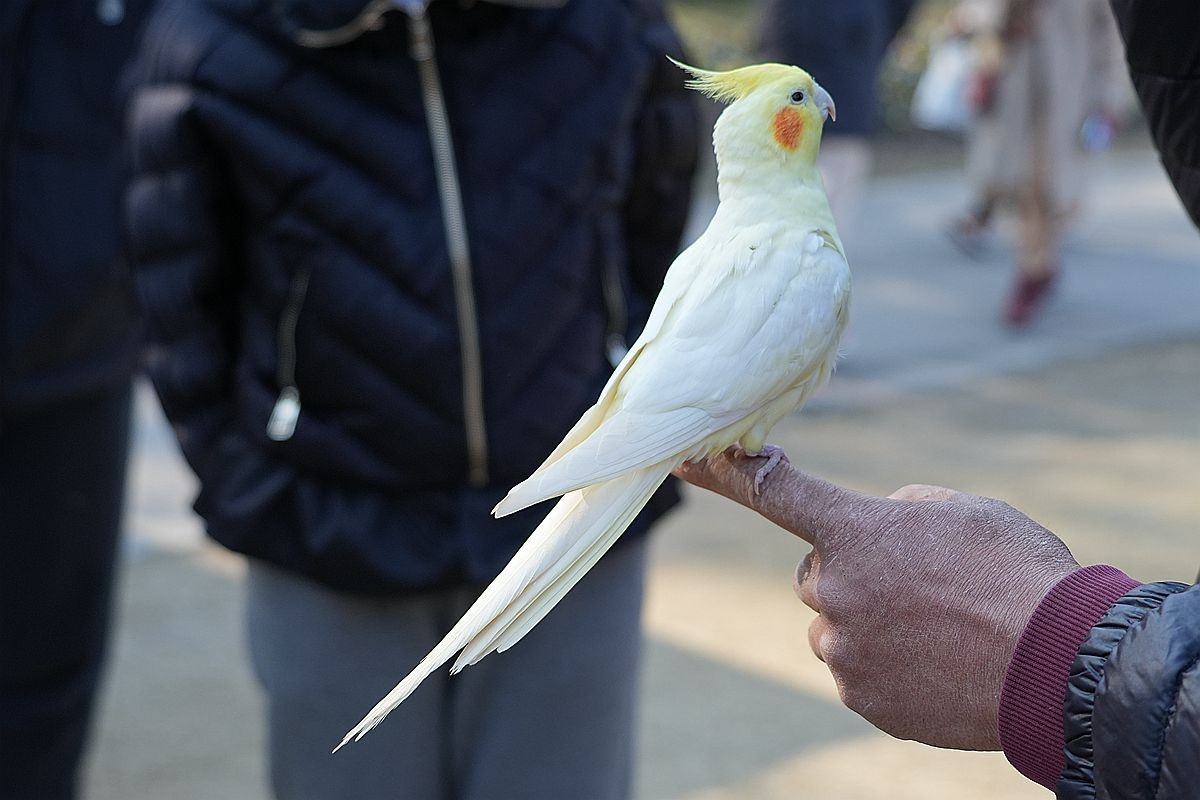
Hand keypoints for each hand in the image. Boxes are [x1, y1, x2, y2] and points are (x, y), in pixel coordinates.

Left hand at [674, 450, 1079, 749]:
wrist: (1060, 665)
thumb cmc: (1015, 572)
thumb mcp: (959, 510)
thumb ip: (897, 511)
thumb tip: (875, 528)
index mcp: (855, 532)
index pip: (773, 491)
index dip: (726, 472)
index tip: (687, 458)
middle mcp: (835, 591)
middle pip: (814, 575)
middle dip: (848, 575)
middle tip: (912, 584)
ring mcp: (846, 651)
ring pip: (833, 628)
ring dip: (866, 623)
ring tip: (934, 627)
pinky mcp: (863, 699)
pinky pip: (856, 673)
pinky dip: (884, 666)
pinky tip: (934, 662)